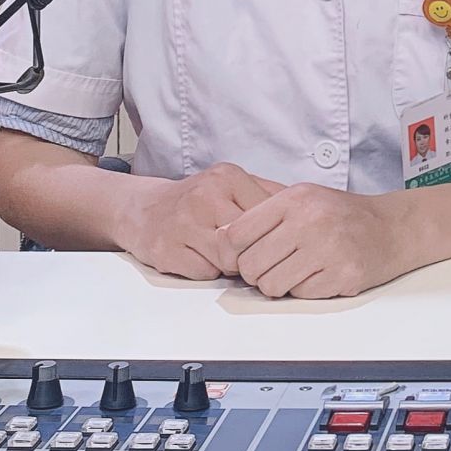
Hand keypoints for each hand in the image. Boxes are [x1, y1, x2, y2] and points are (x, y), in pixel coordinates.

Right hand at [117, 162, 279, 279]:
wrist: (142, 209)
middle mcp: (204, 196)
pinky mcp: (166, 250)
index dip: (271, 233)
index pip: (267, 214)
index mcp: (227, 177)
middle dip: (251, 252)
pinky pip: (204, 273)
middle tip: (247, 252)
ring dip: (230, 265)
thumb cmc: (197, 201)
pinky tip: (200, 258)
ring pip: (228, 260)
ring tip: (223, 254)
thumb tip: (307, 208)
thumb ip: (266, 194)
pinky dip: (208, 272)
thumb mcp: (231, 185)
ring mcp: (183, 224)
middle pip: (249, 240)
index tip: (269, 239)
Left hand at [216, 184, 411, 298]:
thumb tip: (220, 238)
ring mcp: (327, 249)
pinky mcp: (342, 275)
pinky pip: (301, 295)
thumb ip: (264, 216)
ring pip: (271, 286)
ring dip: (280, 284)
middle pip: (250, 265)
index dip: (233, 253)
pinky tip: (321, 274)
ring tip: (299, 269)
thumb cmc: (342, 215)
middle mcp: (309, 221)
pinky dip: (306, 290)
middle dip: (257, 273)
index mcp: (294, 199)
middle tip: (275, 265)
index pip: (236, 234)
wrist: (392, 227)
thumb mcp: (303, 199)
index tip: (243, 256)